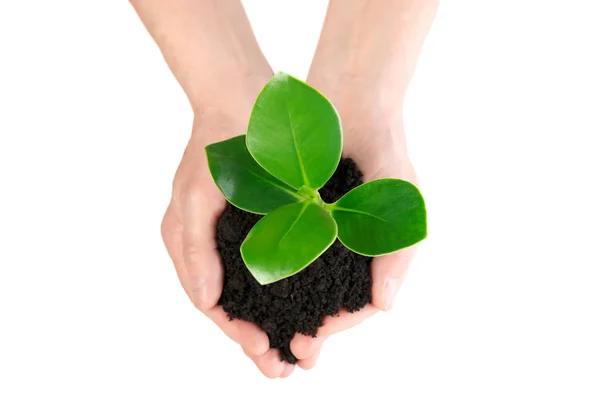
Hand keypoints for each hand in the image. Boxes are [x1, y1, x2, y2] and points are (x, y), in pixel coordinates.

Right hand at [161, 95, 296, 378]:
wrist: (242, 101)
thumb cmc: (215, 147)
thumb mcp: (196, 197)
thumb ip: (195, 251)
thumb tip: (207, 302)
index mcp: (188, 244)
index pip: (210, 303)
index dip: (235, 331)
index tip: (263, 350)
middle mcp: (210, 247)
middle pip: (232, 306)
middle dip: (255, 339)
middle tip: (282, 370)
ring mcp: (235, 236)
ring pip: (252, 293)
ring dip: (272, 321)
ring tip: (295, 351)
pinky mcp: (260, 224)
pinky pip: (269, 269)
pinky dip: (283, 293)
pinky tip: (303, 308)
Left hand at [289, 81, 420, 366]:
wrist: (352, 97)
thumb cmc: (385, 145)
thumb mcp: (400, 197)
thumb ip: (396, 251)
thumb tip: (385, 306)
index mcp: (379, 250)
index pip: (362, 301)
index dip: (341, 324)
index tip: (314, 338)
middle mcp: (350, 245)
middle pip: (330, 297)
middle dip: (310, 323)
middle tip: (286, 346)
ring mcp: (323, 229)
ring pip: (305, 279)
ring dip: (288, 303)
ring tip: (265, 325)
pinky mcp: (297, 210)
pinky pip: (284, 247)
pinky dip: (272, 268)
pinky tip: (255, 284)